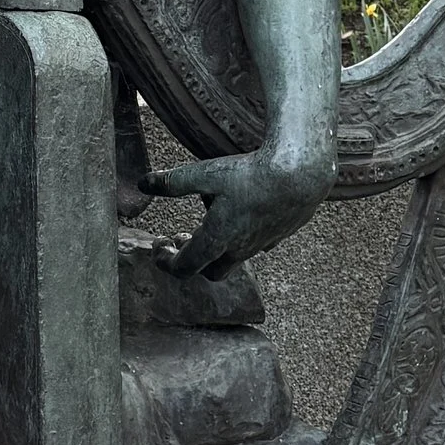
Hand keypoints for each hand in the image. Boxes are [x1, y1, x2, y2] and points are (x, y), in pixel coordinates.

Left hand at [149, 139, 333, 273]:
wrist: (300, 172)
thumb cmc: (250, 173)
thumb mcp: (203, 173)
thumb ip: (171, 182)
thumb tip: (143, 183)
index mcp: (217, 239)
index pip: (183, 268)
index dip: (165, 261)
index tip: (158, 247)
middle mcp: (240, 249)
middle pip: (211, 272)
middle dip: (193, 260)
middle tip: (182, 237)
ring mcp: (263, 244)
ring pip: (235, 257)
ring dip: (218, 245)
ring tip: (213, 213)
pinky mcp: (280, 234)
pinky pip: (258, 244)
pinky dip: (243, 235)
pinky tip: (243, 212)